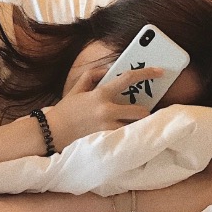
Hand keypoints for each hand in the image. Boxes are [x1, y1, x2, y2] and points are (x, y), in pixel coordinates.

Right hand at [43, 65, 161, 150]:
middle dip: (145, 112)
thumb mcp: (77, 88)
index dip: (146, 72)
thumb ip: (93, 75)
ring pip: (135, 127)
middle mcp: (106, 110)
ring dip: (136, 126)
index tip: (160, 71)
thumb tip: (108, 70)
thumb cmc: (65, 111)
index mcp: (100, 94)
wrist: (51, 133)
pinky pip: (125, 138)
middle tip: (142, 113)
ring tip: (134, 127)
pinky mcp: (106, 141)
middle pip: (141, 110)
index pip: (128, 78)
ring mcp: (107, 127)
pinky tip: (125, 140)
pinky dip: (126, 137)